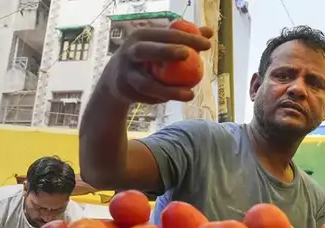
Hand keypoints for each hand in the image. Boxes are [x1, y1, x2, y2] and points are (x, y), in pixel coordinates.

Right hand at [98, 25, 213, 104]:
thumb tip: (209, 32)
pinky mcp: (125, 90)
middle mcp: (129, 51)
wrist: (115, 78)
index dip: (187, 37)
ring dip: (169, 90)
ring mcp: (125, 72)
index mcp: (141, 35)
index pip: (166, 33)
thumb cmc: (147, 57)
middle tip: (187, 55)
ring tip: (190, 95)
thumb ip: (184, 39)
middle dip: (166, 51)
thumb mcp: (161, 45)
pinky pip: (147, 96)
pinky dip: (161, 98)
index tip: (207, 44)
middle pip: (146, 50)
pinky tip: (173, 98)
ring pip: (146, 83)